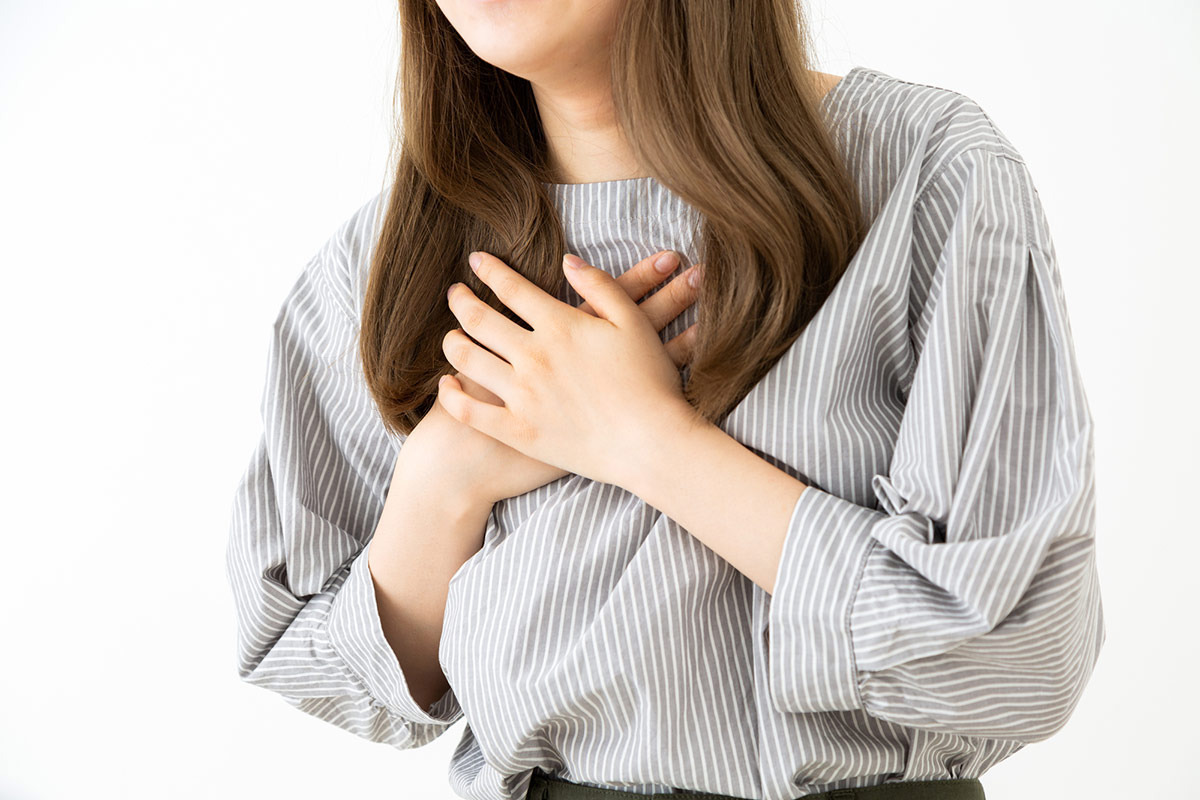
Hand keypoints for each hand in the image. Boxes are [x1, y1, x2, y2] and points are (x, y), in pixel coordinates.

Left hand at [437, 250, 704, 490]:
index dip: (489, 270)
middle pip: (478, 320)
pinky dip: (451, 395)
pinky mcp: (518, 431)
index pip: (511, 288)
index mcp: (560, 326)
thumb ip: (600, 286)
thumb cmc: (651, 382)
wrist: (652, 444)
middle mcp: (533, 356)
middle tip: (455, 293)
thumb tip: (567, 261)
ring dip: (452, 342)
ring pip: (466, 360)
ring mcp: (521, 395)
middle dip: (461, 300)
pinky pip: (469, 411)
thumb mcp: (633, 322)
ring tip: (451, 336)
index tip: (476, 261)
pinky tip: (448, 385)